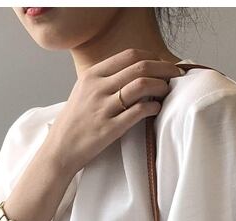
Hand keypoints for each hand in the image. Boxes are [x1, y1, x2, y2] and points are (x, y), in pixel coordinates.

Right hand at [42, 48, 185, 177]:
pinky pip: (139, 112)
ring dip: (161, 86)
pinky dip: (153, 107)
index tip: (162, 63)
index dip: (152, 57)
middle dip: (164, 69)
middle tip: (175, 75)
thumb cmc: (74, 122)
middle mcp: (98, 88)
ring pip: (142, 86)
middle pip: (140, 67)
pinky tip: (156, 109)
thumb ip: (105, 79)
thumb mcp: (83, 91)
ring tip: (167, 91)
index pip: (129, 55)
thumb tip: (134, 72)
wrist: (60, 150)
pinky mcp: (110, 129)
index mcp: (92, 75)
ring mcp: (104, 108)